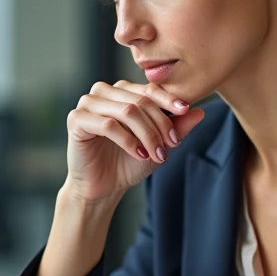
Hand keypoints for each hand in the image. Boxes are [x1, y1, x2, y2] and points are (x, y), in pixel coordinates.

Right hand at [65, 80, 205, 202]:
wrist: (104, 187)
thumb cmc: (128, 163)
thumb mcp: (158, 144)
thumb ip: (176, 128)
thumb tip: (200, 112)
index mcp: (122, 91)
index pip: (149, 88)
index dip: (169, 100)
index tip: (185, 111)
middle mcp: (103, 92)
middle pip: (140, 100)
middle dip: (160, 125)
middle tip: (172, 146)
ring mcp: (88, 103)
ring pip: (127, 111)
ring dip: (147, 134)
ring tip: (157, 155)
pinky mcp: (76, 119)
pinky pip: (108, 125)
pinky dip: (128, 140)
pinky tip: (139, 154)